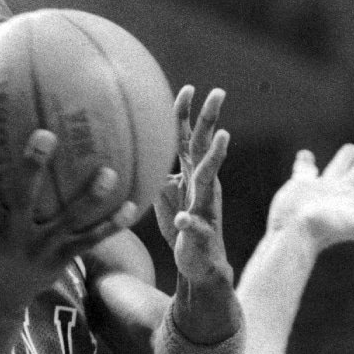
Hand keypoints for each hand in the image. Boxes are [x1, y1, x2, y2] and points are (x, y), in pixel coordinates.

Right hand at [0, 121, 136, 318]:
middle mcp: (14, 235)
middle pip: (24, 197)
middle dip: (34, 166)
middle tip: (47, 134)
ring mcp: (40, 249)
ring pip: (68, 221)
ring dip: (90, 198)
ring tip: (110, 172)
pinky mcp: (62, 261)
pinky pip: (90, 241)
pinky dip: (111, 226)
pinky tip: (132, 207)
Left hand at [155, 86, 232, 283]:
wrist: (200, 265)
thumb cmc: (181, 225)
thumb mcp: (165, 193)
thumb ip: (156, 170)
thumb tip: (131, 148)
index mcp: (193, 174)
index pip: (189, 138)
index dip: (187, 114)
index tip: (187, 88)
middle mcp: (204, 186)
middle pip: (206, 148)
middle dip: (212, 120)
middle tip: (219, 92)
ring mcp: (206, 209)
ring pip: (210, 180)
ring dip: (216, 158)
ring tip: (223, 139)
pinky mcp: (202, 235)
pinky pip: (196, 227)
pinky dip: (188, 222)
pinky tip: (181, 218)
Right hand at [267, 143, 353, 248]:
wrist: (292, 233)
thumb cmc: (325, 229)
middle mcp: (339, 196)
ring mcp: (319, 191)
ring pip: (335, 170)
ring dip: (344, 159)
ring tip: (351, 148)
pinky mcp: (299, 186)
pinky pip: (304, 170)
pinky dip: (305, 162)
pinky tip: (306, 156)